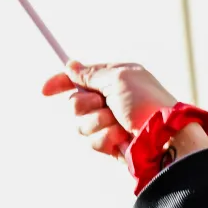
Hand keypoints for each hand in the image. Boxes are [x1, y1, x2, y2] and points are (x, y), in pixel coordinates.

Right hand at [40, 60, 203, 162]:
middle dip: (85, 105)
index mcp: (115, 79)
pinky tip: (121, 137)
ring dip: (97, 123)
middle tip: (101, 104)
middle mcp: (111, 99)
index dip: (62, 82)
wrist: (163, 137)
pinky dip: (105, 138)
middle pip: (75, 103)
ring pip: (81, 124)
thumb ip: (91, 74)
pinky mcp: (110, 142)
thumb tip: (71, 66)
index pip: (81, 78)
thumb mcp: (117, 79)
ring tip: (117, 123)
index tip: (45, 90)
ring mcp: (110, 121)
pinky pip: (92, 141)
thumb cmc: (146, 103)